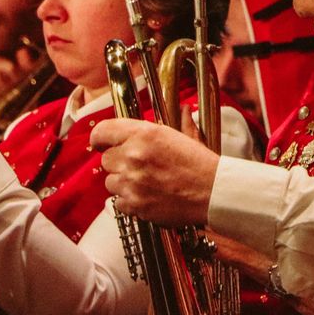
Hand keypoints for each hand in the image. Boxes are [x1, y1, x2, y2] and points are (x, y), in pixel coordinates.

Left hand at [90, 118, 218, 226]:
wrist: (212, 193)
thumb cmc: (202, 164)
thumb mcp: (189, 137)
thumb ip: (179, 123)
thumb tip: (184, 110)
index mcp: (146, 134)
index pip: (102, 131)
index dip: (101, 138)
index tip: (103, 143)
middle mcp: (134, 156)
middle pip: (106, 159)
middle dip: (119, 162)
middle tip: (139, 164)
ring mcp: (131, 182)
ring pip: (110, 182)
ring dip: (124, 182)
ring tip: (146, 181)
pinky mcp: (133, 204)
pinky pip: (118, 202)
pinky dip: (129, 201)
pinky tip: (148, 195)